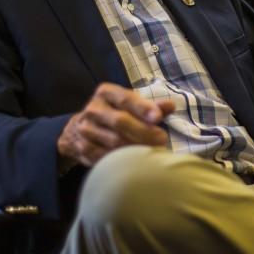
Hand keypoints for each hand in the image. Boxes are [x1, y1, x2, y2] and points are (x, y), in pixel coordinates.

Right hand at [57, 83, 174, 167]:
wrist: (82, 127)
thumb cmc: (115, 113)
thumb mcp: (131, 104)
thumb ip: (151, 106)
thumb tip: (171, 106)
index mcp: (106, 92)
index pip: (126, 99)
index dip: (143, 108)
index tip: (158, 118)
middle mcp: (93, 108)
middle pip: (120, 121)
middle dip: (144, 132)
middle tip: (162, 140)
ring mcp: (86, 129)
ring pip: (114, 141)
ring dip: (136, 148)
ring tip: (153, 152)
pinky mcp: (83, 147)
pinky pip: (105, 156)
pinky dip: (121, 159)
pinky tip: (135, 161)